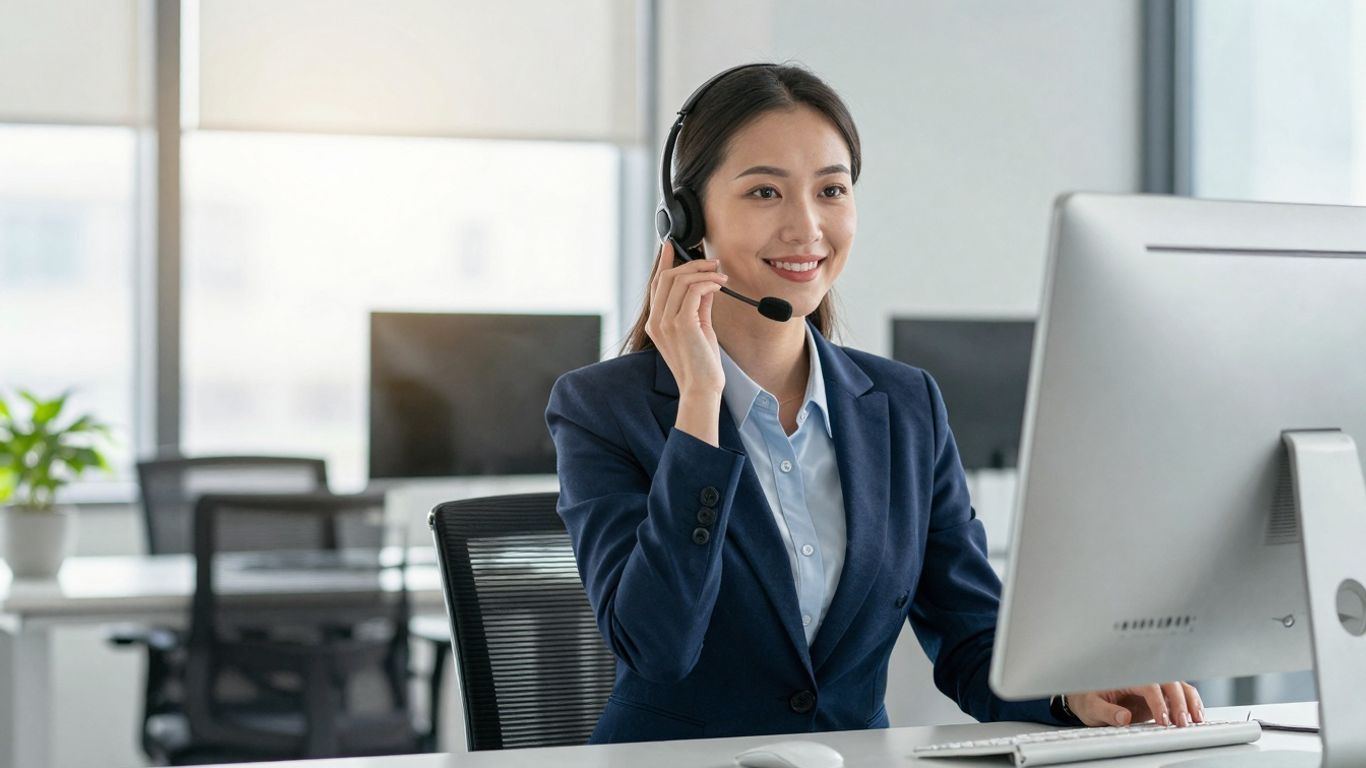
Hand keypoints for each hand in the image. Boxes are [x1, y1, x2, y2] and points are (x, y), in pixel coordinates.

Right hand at [645, 241, 727, 443]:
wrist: (702, 389)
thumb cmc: (701, 364)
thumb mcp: (699, 329)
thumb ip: (699, 306)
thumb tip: (706, 285)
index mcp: (655, 322)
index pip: (657, 284)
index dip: (665, 262)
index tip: (674, 246)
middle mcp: (656, 320)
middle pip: (667, 277)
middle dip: (691, 264)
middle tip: (712, 262)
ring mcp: (666, 322)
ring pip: (680, 280)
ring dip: (703, 272)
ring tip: (720, 275)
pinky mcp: (681, 324)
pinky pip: (693, 291)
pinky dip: (709, 283)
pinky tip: (720, 286)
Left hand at [1066, 682, 1204, 727]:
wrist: (1085, 698)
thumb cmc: (1087, 698)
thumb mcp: (1090, 706)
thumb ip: (1106, 711)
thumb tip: (1122, 717)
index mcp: (1125, 675)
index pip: (1148, 684)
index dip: (1158, 701)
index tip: (1163, 719)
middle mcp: (1142, 677)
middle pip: (1168, 682)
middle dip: (1179, 701)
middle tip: (1183, 722)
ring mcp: (1152, 686)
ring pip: (1178, 686)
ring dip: (1190, 701)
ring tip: (1197, 720)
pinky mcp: (1158, 696)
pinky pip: (1179, 695)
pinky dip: (1190, 703)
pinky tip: (1196, 716)